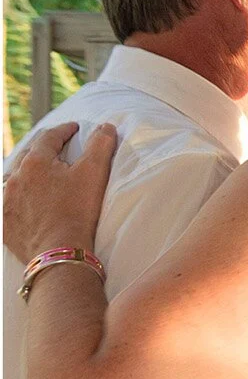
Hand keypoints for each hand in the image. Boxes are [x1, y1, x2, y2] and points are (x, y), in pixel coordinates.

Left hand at [4, 121, 116, 263]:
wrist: (58, 252)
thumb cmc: (77, 212)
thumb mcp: (94, 174)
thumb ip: (101, 146)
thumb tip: (106, 127)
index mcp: (35, 162)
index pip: (50, 137)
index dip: (65, 130)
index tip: (75, 128)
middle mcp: (14, 177)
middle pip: (28, 154)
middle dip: (43, 148)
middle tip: (57, 147)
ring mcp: (5, 199)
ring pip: (14, 177)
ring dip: (27, 172)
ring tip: (39, 173)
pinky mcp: (3, 219)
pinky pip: (8, 201)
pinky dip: (18, 196)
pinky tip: (26, 200)